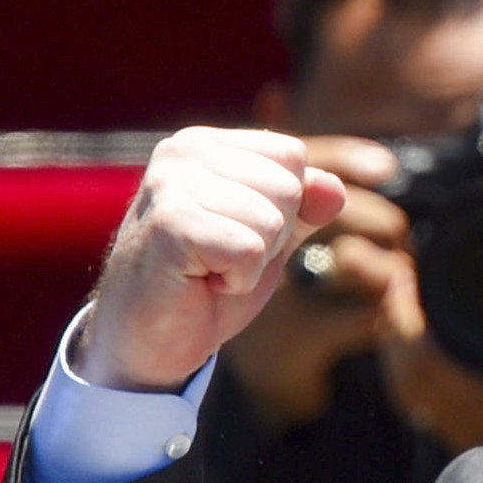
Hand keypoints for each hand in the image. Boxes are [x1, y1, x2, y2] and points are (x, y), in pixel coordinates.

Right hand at [80, 128, 346, 391]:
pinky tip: (201, 281)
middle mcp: (183, 151)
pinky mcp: (169, 224)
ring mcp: (171, 184)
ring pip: (273, 220)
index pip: (292, 156)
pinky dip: (238, 279)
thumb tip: (335, 188)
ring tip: (209, 269)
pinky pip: (251, 249)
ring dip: (253, 263)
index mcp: (206, 144)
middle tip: (222, 258)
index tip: (238, 234)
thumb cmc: (205, 283)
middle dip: (272, 237)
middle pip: (288, 187)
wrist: (146, 339)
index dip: (285, 209)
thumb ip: (305, 208)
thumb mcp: (269, 239)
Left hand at [379, 251, 482, 482]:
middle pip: (416, 364)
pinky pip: (415, 402)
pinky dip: (403, 368)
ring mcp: (472, 430)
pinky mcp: (462, 438)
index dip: (421, 308)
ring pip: (409, 384)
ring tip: (400, 301)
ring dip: (395, 342)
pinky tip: (409, 341)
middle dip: (396, 317)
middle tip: (400, 277)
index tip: (417, 270)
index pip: (459, 345)